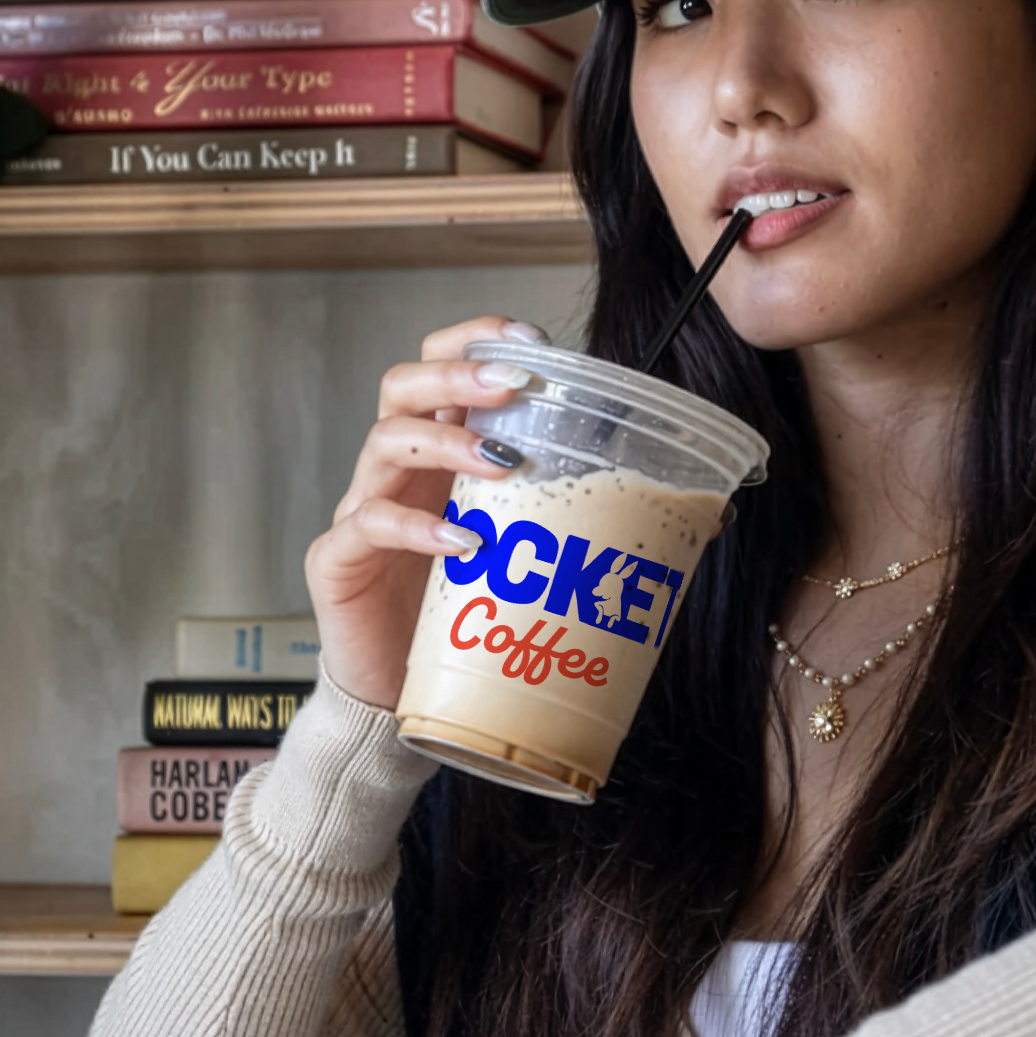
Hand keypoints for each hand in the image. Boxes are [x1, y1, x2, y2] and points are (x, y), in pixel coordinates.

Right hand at [305, 316, 549, 709]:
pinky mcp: (339, 561)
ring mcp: (360, 511)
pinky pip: (368, 525)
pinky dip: (415, 526)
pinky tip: (461, 540)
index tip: (531, 340)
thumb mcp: (525, 552)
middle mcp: (394, 472)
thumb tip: (696, 509)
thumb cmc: (462, 617)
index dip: (474, 342)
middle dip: (458, 376)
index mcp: (437, 457)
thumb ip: (579, 517)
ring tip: (502, 460)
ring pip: (384, 443)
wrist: (397, 695)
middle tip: (514, 383)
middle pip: (401, 387)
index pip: (438, 369)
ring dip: (447, 442)